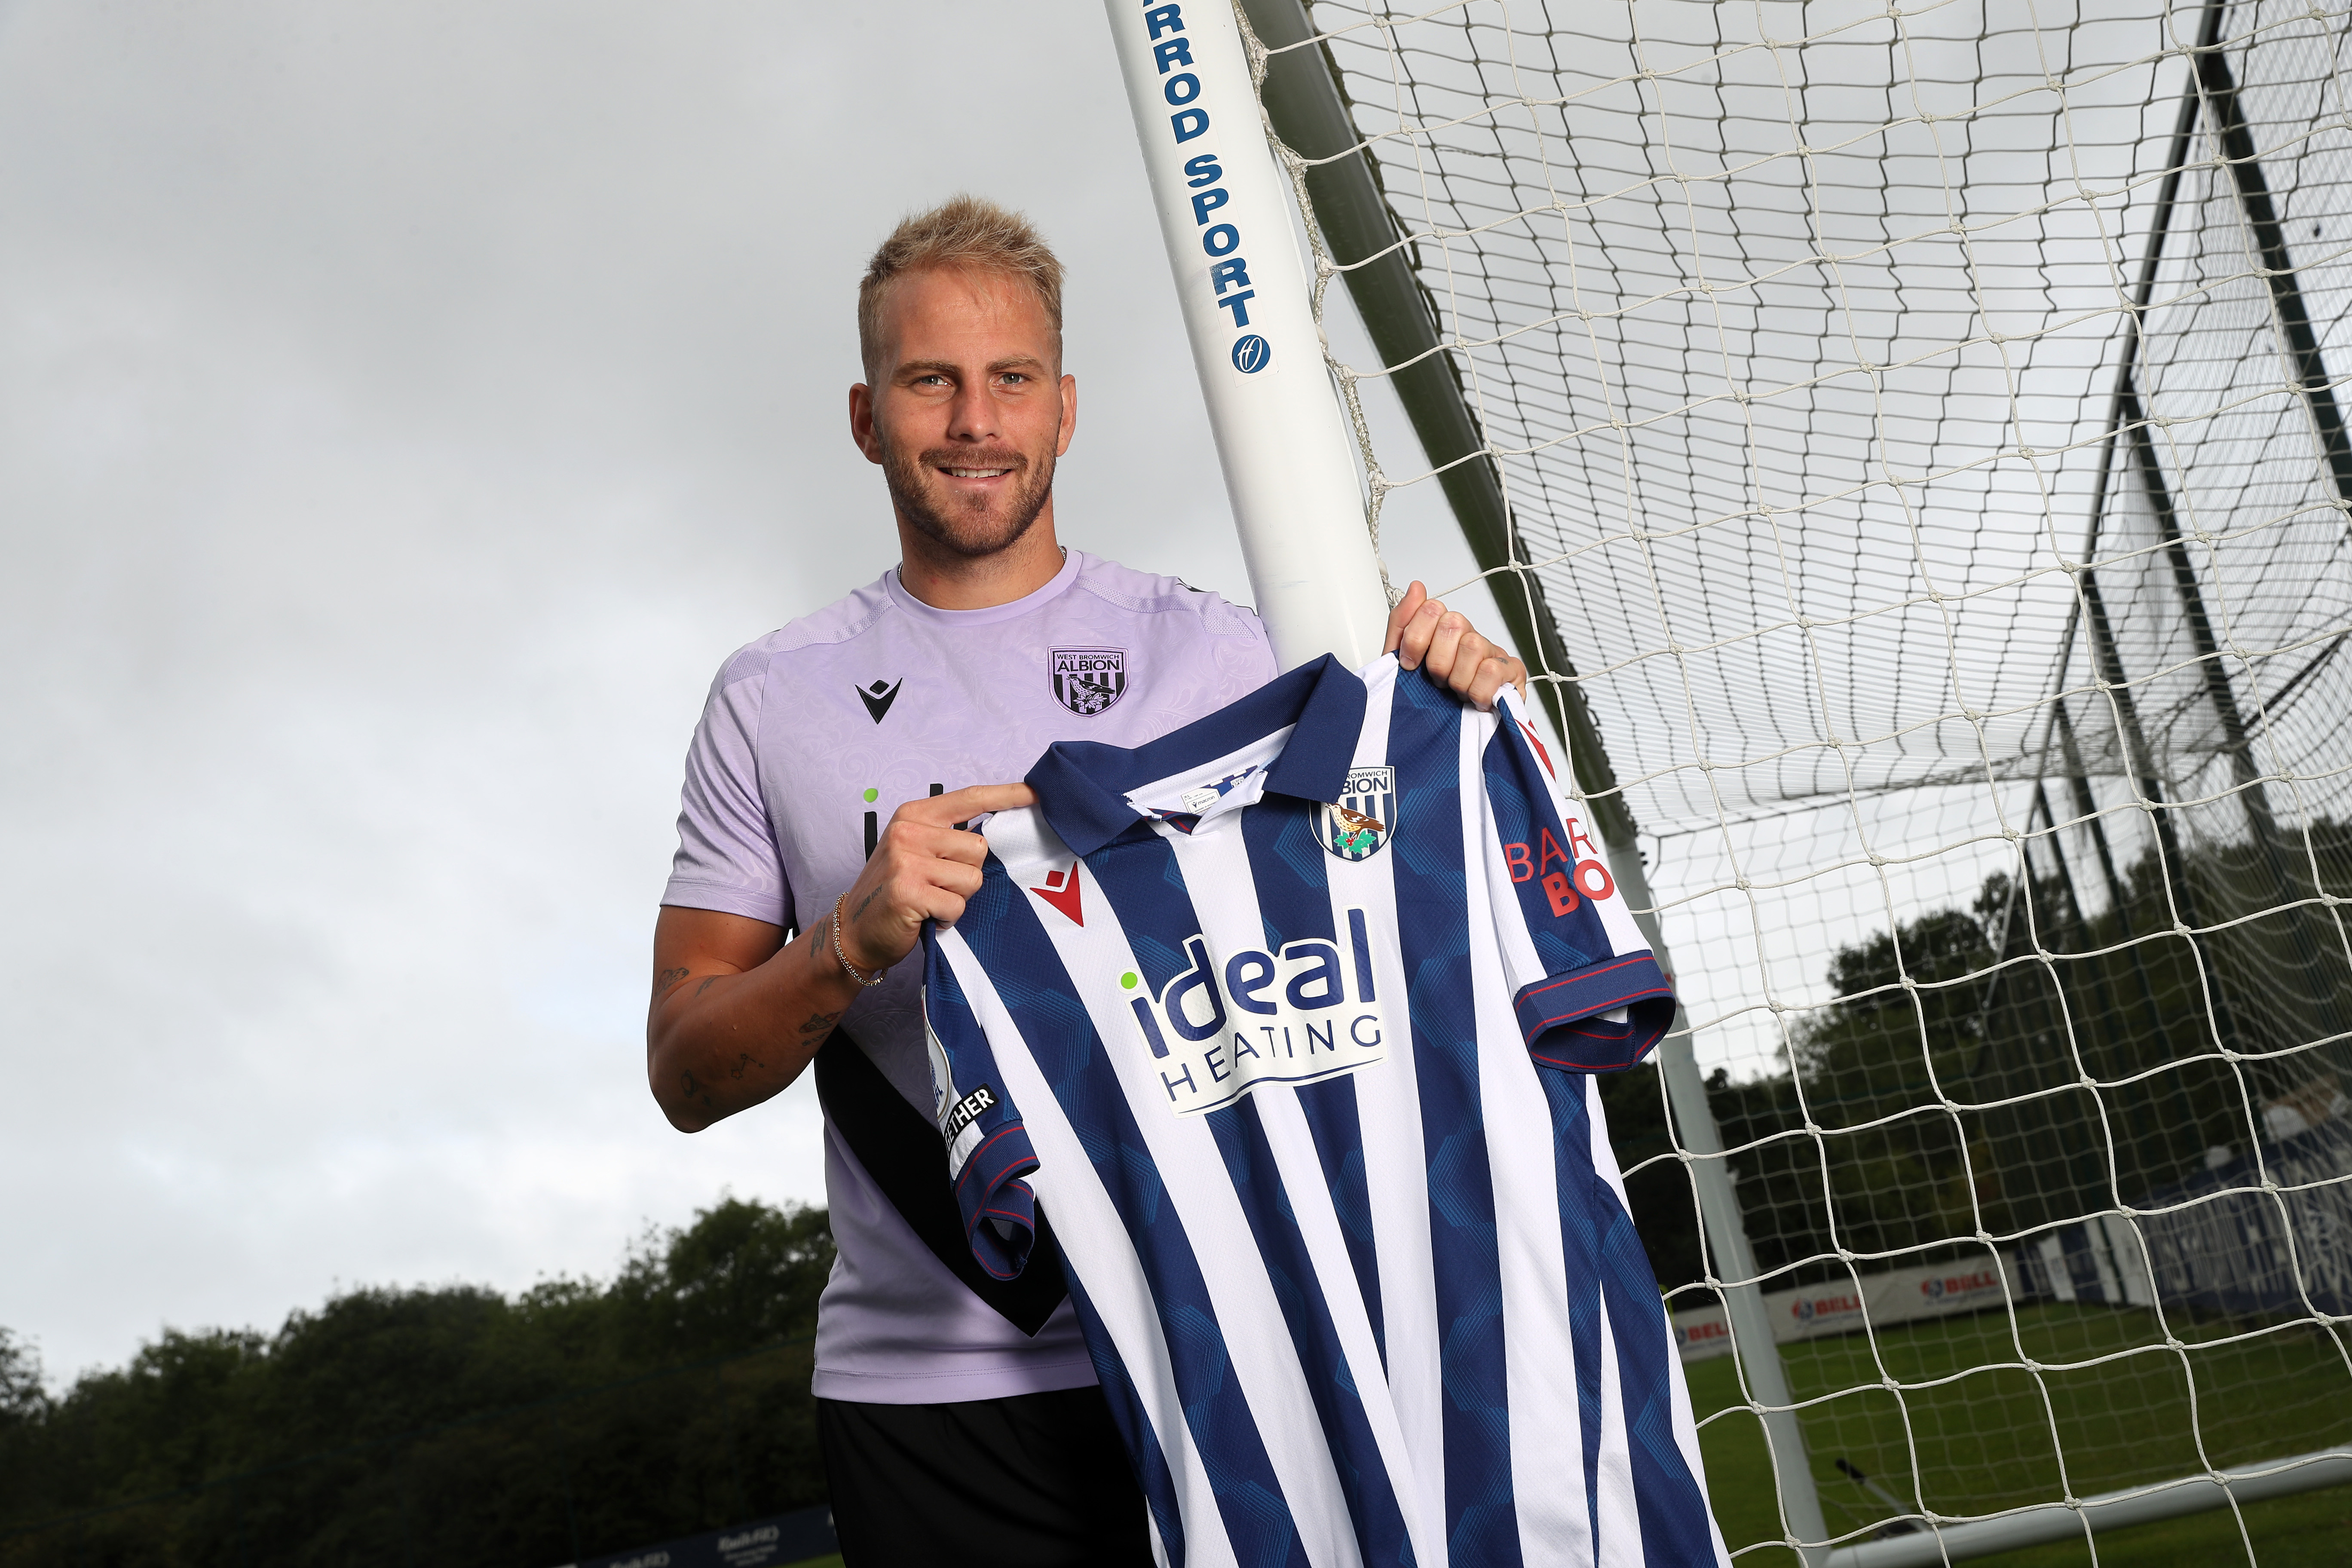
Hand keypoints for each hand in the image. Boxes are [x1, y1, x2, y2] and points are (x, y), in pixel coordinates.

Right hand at [833, 783, 1035, 972]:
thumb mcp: (914, 849)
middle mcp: (909, 832)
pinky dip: (949, 918)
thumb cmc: (893, 890)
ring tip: (932, 900)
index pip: (971, 798)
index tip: (1036, 794)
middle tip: (939, 885)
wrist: (853, 931)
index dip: (1007, 796)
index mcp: (914, 815)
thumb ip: (947, 836)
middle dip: (968, 873)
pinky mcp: (909, 892)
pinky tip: (926, 916)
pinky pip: (957, 905)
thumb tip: (996, 831)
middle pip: (979, 847)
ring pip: (973, 878)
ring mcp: (907, 861)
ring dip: (958, 897)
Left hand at [1384, 580, 1527, 710]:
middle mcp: (1470, 636)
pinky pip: (1493, 670)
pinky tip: (1475, 701)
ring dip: (1458, 680)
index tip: (1410, 664)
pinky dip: (1477, 691)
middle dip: (1438, 662)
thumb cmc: (1427, 700)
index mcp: (1443, 630)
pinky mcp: (1514, 672)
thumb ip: (1403, 623)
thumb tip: (1416, 587)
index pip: (1431, 608)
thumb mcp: (1401, 663)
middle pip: (1453, 623)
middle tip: (1439, 682)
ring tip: (1457, 693)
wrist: (1446, 739)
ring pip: (1473, 645)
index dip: (1416, 639)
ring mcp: (1494, 652)